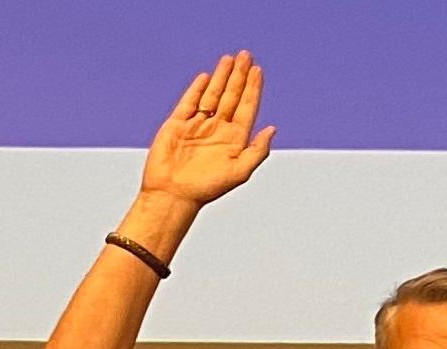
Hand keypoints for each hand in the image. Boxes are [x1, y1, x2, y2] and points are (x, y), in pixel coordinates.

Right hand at [141, 53, 275, 207]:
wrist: (174, 194)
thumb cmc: (208, 188)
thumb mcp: (240, 172)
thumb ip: (257, 151)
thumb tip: (272, 129)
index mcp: (235, 140)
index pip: (247, 108)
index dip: (253, 89)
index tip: (258, 71)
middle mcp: (218, 129)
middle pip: (231, 96)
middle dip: (239, 76)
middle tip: (246, 55)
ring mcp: (198, 125)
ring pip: (212, 95)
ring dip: (221, 77)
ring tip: (230, 59)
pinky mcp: (177, 124)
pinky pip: (189, 103)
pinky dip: (197, 89)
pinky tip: (207, 77)